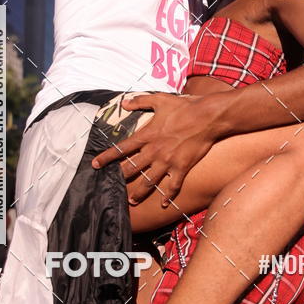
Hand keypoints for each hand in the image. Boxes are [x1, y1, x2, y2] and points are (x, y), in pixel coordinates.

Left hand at [91, 93, 216, 205]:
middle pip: (131, 168)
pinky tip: (165, 204)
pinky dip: (168, 196)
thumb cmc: (185, 107)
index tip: (95, 164)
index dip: (106, 157)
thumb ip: (140, 101)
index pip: (121, 148)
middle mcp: (154, 151)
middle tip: (113, 187)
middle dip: (121, 178)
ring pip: (149, 182)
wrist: (208, 116)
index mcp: (147, 136)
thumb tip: (124, 103)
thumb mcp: (160, 100)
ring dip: (139, 192)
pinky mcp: (182, 168)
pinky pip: (173, 186)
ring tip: (132, 200)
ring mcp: (168, 162)